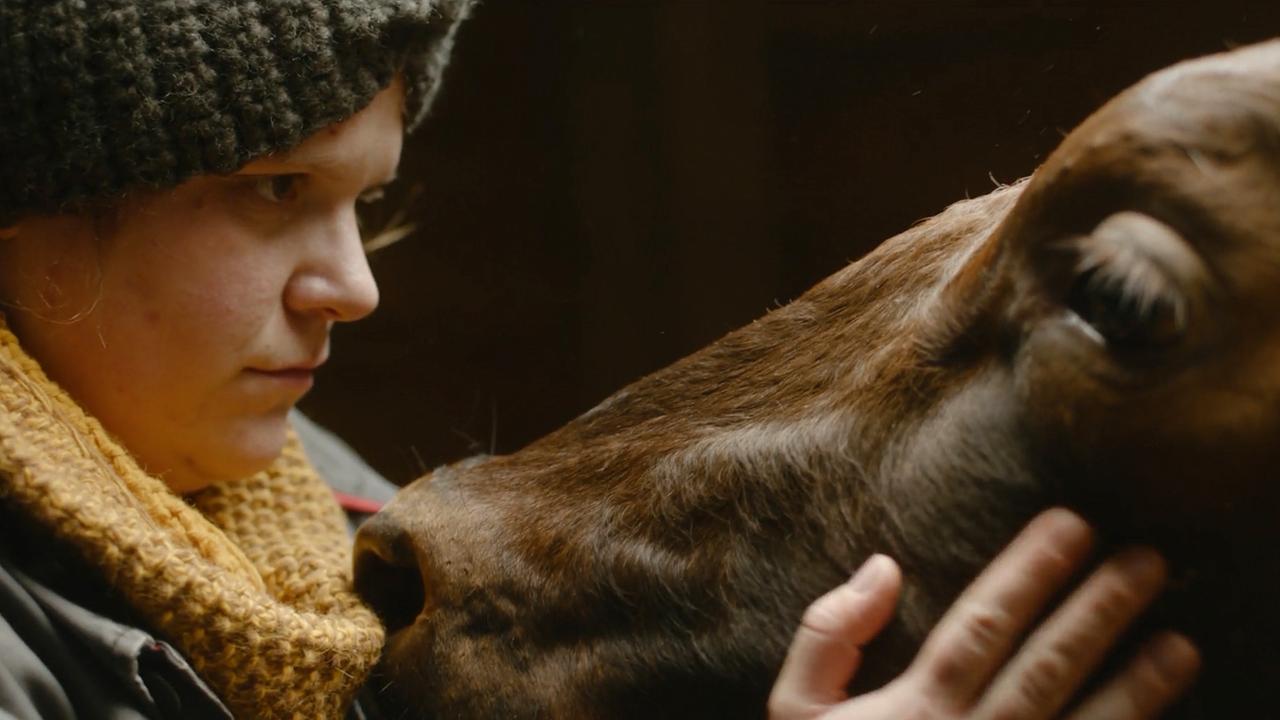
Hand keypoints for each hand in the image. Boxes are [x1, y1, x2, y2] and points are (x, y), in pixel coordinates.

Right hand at [768, 508, 1199, 719]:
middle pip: (1046, 667)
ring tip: (1183, 645)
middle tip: (1149, 561)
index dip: (1030, 572)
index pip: (983, 624)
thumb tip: (883, 566)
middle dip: (1099, 610)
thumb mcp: (795, 710)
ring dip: (1138, 688)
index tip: (1072, 525)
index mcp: (916, 709)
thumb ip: (829, 634)